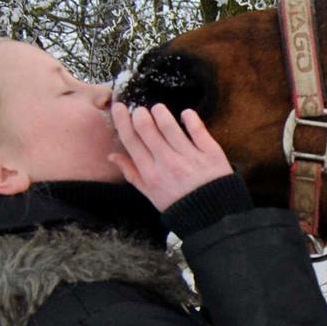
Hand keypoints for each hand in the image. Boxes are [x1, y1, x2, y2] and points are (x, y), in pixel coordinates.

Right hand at [109, 103, 233, 211]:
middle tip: (140, 109)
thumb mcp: (151, 195)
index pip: (131, 141)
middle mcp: (168, 163)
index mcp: (151, 174)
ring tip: (158, 109)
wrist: (214, 217)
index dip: (122, 121)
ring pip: (170, 126)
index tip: (118, 108)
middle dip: (140, 114)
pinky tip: (185, 113)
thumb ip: (132, 173)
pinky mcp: (211, 152)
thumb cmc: (180, 205)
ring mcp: (190, 157)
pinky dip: (190, 117)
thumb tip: (112, 155)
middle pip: (148, 130)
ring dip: (161, 113)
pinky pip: (198, 129)